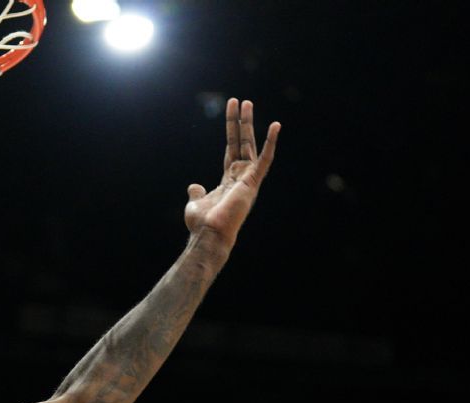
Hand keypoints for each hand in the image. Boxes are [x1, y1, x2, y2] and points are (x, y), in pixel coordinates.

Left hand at [184, 99, 279, 247]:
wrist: (209, 234)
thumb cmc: (202, 223)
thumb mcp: (196, 202)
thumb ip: (198, 192)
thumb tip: (194, 186)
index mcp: (229, 180)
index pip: (231, 149)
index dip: (231, 131)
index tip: (231, 113)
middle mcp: (241, 177)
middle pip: (241, 142)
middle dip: (241, 122)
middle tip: (241, 101)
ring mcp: (248, 178)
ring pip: (251, 145)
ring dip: (249, 124)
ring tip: (247, 103)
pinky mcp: (253, 182)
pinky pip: (265, 159)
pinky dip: (271, 143)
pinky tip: (275, 125)